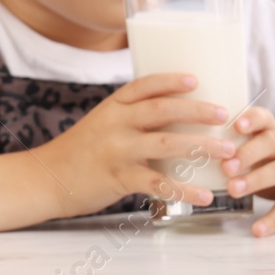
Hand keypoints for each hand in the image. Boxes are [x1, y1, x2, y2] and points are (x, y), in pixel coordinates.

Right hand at [41, 72, 237, 217]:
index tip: (196, 79)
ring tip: (227, 152)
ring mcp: (116, 151)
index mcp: (111, 108)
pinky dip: (184, 189)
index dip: (170, 81)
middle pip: (161, 110)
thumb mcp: (100, 125)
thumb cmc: (80, 152)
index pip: (143, 86)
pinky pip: (157, 183)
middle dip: (197, 111)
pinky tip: (205, 195)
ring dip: (201, 146)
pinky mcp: (118, 178)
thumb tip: (174, 119)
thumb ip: (130, 120)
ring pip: (165, 144)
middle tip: (224, 114)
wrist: (46, 178)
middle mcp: (114, 124)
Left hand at [222, 106, 274, 236]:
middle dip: (248, 152)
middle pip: (273, 142)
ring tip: (233, 189)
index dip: (252, 119)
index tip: (235, 124)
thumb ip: (241, 145)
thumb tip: (193, 150)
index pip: (266, 118)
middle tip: (225, 165)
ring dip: (256, 179)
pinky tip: (257, 229)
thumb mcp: (270, 147)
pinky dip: (273, 220)